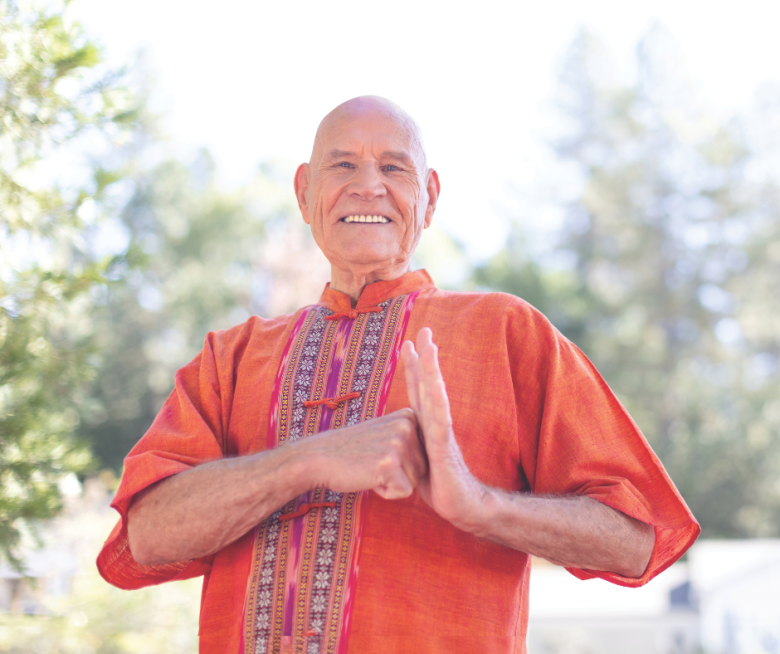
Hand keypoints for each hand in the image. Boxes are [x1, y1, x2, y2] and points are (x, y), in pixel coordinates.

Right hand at [299, 409, 427, 499]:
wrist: (319, 457)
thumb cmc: (353, 451)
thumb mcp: (385, 432)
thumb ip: (408, 435)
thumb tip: (437, 445)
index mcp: (409, 416)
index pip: (425, 453)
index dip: (403, 462)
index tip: (380, 452)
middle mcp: (407, 425)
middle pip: (422, 469)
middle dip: (399, 475)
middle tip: (373, 463)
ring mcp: (399, 443)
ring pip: (414, 482)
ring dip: (392, 483)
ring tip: (370, 468)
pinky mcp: (390, 464)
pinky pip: (403, 492)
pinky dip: (386, 493)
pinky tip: (368, 477)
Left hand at [401, 328, 487, 531]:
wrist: (462, 507)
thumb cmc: (440, 485)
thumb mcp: (418, 458)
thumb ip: (409, 443)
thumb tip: (394, 437)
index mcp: (427, 425)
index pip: (419, 390)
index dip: (412, 367)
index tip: (406, 344)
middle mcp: (436, 424)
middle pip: (429, 384)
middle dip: (425, 357)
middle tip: (425, 331)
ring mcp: (443, 434)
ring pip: (436, 396)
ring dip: (432, 370)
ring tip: (430, 348)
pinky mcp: (446, 449)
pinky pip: (441, 421)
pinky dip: (439, 401)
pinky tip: (436, 384)